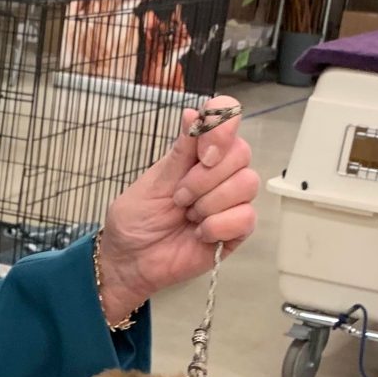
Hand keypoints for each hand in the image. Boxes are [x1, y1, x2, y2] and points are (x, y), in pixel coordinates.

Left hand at [96, 99, 259, 318]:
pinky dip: (218, 226)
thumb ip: (179, 153)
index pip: (227, 120)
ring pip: (247, 184)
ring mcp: (230, 201)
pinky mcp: (236, 230)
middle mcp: (219, 173)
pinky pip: (246, 217)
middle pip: (241, 153)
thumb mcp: (151, 183)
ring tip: (187, 216)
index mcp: (197, 154)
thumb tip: (194, 113)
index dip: (222, 127)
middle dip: (205, 177)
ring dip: (210, 202)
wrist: (130, 263)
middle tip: (179, 197)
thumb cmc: (136, 222)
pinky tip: (199, 234)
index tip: (203, 152)